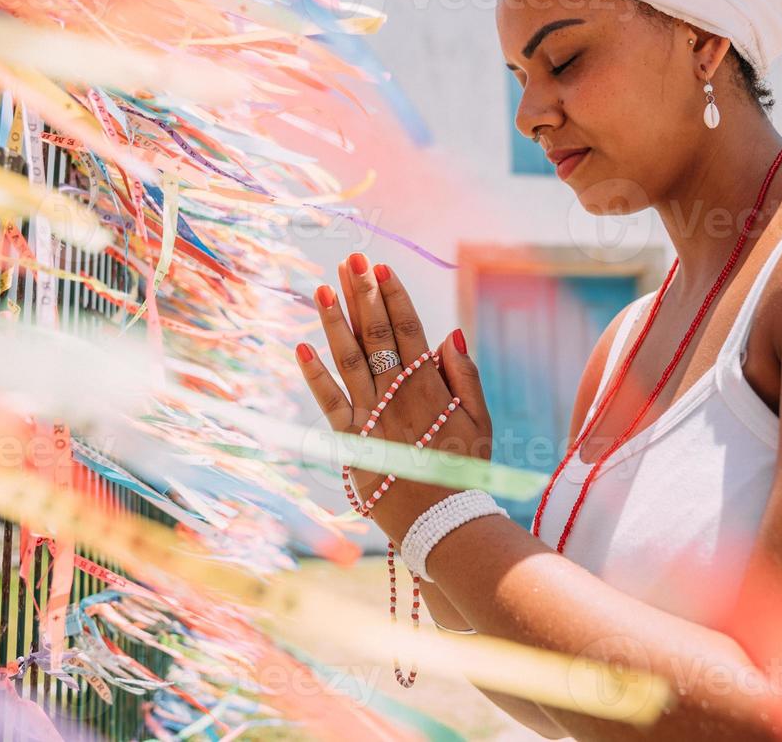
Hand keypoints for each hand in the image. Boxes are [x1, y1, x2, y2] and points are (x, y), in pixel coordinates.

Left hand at [294, 253, 494, 545]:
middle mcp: (398, 394)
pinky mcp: (351, 440)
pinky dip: (313, 374)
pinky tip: (301, 345)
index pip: (409, 329)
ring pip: (349, 359)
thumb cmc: (465, 470)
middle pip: (376, 334)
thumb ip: (465, 376)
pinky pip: (328, 402)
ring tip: (322, 286)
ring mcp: (372, 416)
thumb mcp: (480, 421)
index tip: (381, 268)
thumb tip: (451, 332)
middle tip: (351, 259)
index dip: (394, 297)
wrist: (442, 521)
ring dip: (334, 321)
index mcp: (431, 386)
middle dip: (362, 294)